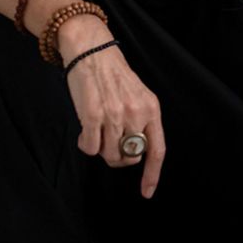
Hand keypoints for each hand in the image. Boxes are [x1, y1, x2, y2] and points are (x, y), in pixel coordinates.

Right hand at [64, 40, 164, 197]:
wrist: (92, 50)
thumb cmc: (113, 74)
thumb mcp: (138, 95)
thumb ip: (141, 121)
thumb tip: (134, 152)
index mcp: (151, 109)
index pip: (157, 150)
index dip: (152, 174)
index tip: (147, 191)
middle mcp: (135, 113)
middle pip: (129, 157)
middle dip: (118, 157)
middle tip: (109, 142)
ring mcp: (114, 115)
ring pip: (108, 155)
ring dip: (100, 149)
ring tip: (96, 131)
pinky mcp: (92, 115)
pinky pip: (90, 148)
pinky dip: (86, 145)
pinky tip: (85, 131)